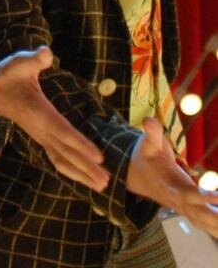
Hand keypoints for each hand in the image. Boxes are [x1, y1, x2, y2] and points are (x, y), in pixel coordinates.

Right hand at [0, 47, 108, 190]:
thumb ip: (34, 59)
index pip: (63, 131)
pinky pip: (58, 159)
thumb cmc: (8, 76)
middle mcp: (42, 130)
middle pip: (67, 152)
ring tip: (101, 185)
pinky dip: (71, 170)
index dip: (81, 144)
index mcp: (40, 113)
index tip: (99, 157)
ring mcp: (41, 137)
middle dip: (87, 168)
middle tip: (107, 181)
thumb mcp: (20, 63)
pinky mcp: (41, 138)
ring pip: (63, 160)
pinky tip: (83, 178)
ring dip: (82, 174)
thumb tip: (46, 52)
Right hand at [127, 116, 217, 235]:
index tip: (216, 194)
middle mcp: (179, 201)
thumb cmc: (146, 158)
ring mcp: (185, 208)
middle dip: (216, 218)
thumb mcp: (146, 144)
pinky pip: (205, 223)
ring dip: (217, 226)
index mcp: (170, 186)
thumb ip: (152, 134)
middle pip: (200, 215)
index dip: (203, 196)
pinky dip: (215, 227)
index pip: (188, 194)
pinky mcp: (190, 210)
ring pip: (204, 223)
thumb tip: (150, 120)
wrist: (138, 176)